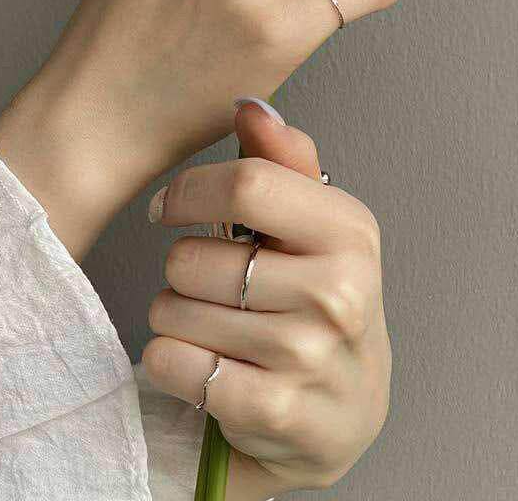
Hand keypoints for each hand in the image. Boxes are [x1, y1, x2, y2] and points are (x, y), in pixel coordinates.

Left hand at [143, 99, 391, 498]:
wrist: (345, 409)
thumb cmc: (317, 300)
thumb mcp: (312, 227)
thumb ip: (280, 162)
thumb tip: (248, 105)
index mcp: (350, 231)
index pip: (246, 184)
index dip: (187, 193)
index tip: (167, 208)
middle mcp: (340, 292)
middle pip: (192, 257)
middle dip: (183, 270)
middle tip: (216, 288)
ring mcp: (311, 357)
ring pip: (172, 310)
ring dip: (175, 316)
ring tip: (216, 327)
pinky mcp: (276, 412)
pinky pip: (171, 362)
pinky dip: (170, 362)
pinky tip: (206, 366)